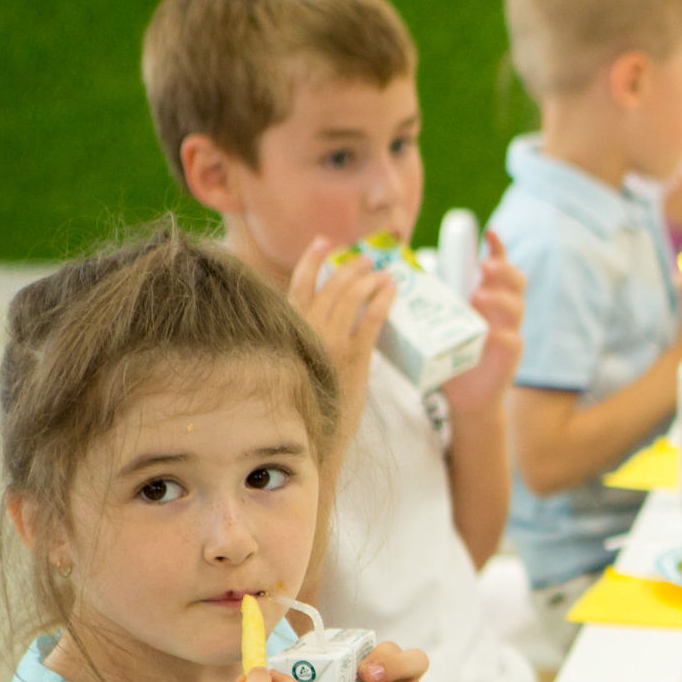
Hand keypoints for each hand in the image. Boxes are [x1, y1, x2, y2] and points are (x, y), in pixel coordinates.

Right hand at [286, 239, 397, 456]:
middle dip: (350, 267)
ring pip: (350, 297)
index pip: (298, 286)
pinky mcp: (354, 357)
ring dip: (369, 279)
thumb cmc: (305, 407)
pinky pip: (371, 318)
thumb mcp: (295, 367)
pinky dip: (383, 300)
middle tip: (366, 257)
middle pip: (329, 286)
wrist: (312, 438)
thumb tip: (319, 324)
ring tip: (384, 271)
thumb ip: (302, 341)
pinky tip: (394, 290)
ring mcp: (329, 342)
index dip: (311, 261)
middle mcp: (305, 332)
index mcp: (288, 332)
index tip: (323, 242)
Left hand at [441, 233, 524, 417]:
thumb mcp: (438, 321)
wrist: (462, 399)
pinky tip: (490, 335)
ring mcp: (508, 332)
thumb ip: (430, 300)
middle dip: (503, 270)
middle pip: (516, 281)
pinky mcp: (508, 357)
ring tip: (478, 298)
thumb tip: (396, 275)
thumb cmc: (448, 353)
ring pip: (516, 307)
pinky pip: (512, 340)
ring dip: (498, 299)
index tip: (489, 232)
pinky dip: (502, 335)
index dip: (498, 248)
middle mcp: (502, 311)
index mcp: (487, 296)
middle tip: (484, 268)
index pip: (499, 266)